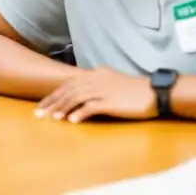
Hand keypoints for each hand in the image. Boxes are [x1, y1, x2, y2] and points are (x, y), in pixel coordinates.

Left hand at [36, 67, 156, 123]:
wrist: (155, 92)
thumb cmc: (134, 90)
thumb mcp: (112, 82)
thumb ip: (96, 85)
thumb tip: (79, 93)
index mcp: (96, 73)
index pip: (69, 83)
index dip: (54, 94)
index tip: (43, 104)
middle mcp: (97, 79)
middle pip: (69, 89)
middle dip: (53, 101)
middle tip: (40, 112)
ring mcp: (104, 90)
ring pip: (77, 97)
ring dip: (62, 107)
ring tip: (52, 117)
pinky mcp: (112, 102)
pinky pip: (92, 107)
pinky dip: (80, 113)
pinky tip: (71, 120)